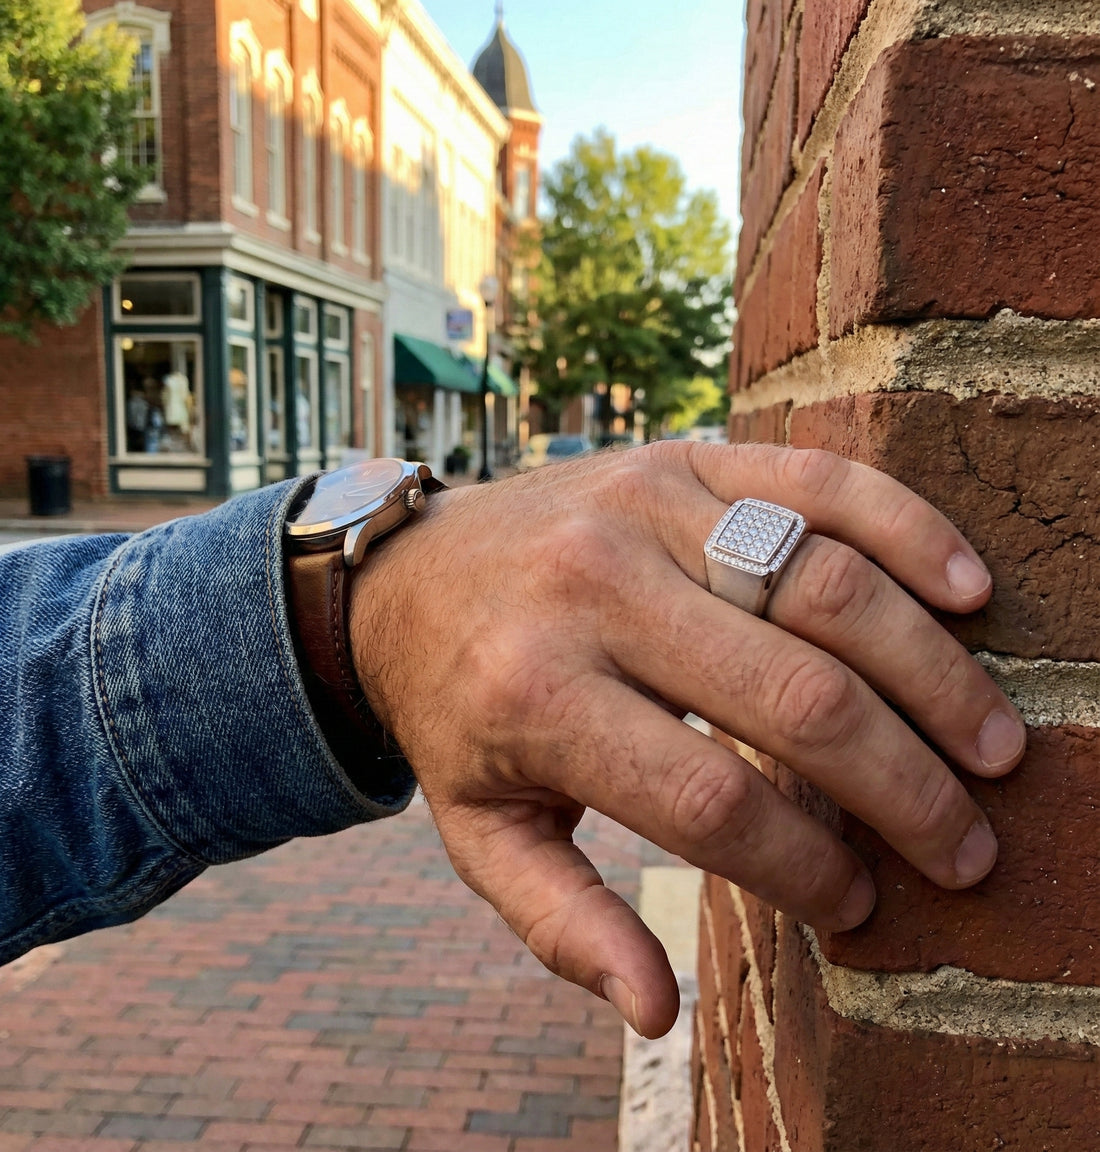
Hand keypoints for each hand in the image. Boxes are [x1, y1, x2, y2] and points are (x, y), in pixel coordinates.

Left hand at [348, 443, 1024, 1037]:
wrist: (409, 571)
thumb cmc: (456, 707)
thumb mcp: (475, 828)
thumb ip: (558, 922)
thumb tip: (656, 1011)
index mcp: (537, 697)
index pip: (711, 804)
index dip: (805, 869)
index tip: (855, 904)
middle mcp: (595, 590)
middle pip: (795, 698)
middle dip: (904, 788)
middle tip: (965, 847)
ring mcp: (646, 508)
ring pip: (827, 588)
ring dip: (930, 675)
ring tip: (995, 746)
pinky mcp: (680, 459)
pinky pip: (816, 483)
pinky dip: (905, 529)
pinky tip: (966, 591)